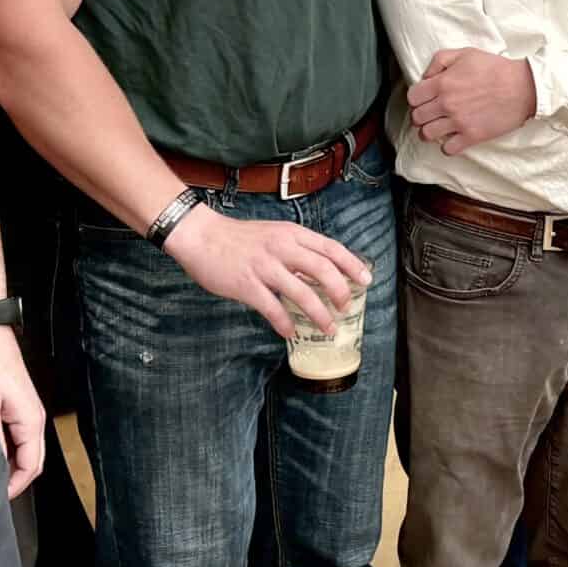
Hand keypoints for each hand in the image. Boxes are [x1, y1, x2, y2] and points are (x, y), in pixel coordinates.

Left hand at [0, 325, 47, 498]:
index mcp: (32, 421)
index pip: (31, 466)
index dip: (13, 487)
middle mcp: (35, 419)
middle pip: (31, 461)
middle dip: (13, 481)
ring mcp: (27, 412)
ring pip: (24, 450)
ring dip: (8, 466)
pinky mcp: (16, 407)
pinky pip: (17, 438)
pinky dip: (5, 452)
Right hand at [164, 204, 371, 337]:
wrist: (201, 235)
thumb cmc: (239, 237)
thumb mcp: (274, 234)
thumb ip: (296, 249)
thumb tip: (320, 271)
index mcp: (292, 234)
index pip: (331, 248)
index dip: (351, 265)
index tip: (366, 280)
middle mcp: (282, 248)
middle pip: (323, 271)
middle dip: (339, 293)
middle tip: (345, 308)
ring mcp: (264, 267)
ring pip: (302, 293)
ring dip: (319, 314)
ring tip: (327, 328)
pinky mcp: (247, 285)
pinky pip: (272, 308)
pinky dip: (284, 323)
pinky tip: (290, 332)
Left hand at [407, 48, 536, 154]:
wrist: (523, 86)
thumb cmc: (495, 68)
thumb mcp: (465, 53)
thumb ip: (439, 60)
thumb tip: (426, 76)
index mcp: (442, 83)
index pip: (412, 97)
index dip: (416, 98)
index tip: (424, 99)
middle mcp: (447, 104)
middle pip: (417, 118)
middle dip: (421, 115)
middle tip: (430, 113)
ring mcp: (458, 122)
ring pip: (427, 135)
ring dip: (429, 132)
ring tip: (438, 128)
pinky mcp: (471, 136)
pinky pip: (448, 149)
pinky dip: (447, 146)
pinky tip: (453, 137)